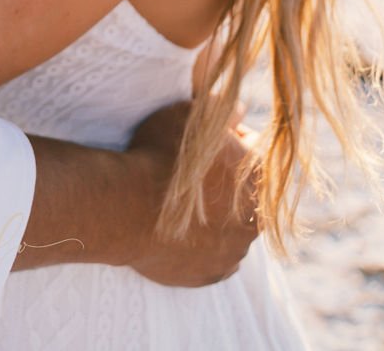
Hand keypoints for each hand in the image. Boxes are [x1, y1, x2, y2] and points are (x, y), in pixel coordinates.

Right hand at [125, 100, 259, 286]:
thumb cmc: (158, 155)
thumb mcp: (191, 117)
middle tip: (189, 170)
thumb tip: (242, 110)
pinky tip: (182, 230)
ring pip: (231, 226)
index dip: (228, 137)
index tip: (203, 138)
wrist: (126, 207)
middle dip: (224, 179)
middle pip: (244, 190)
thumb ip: (225, 112)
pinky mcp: (213, 273)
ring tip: (180, 201)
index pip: (253, 148)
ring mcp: (235, 250)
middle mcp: (255, 217)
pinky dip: (203, 244)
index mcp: (257, 176)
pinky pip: (216, 256)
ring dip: (214, 214)